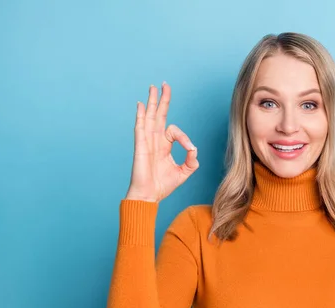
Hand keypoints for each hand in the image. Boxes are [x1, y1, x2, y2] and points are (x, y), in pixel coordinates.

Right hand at [125, 82, 198, 202]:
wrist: (149, 195)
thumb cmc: (163, 185)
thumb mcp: (184, 171)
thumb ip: (192, 160)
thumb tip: (194, 148)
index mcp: (164, 145)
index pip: (174, 131)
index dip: (184, 138)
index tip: (190, 149)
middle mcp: (154, 140)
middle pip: (158, 115)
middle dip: (162, 100)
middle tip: (164, 85)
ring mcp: (146, 142)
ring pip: (149, 117)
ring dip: (152, 102)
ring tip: (153, 87)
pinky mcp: (140, 146)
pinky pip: (140, 127)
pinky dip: (141, 115)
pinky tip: (141, 104)